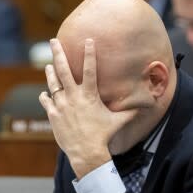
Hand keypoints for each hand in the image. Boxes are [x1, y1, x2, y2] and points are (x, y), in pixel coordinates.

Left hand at [39, 38, 139, 178]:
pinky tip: (45, 93)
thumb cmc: (104, 136)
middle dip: (58, 53)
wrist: (87, 152)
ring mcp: (61, 105)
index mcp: (90, 95)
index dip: (89, 53)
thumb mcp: (118, 121)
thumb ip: (130, 111)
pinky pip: (47, 101)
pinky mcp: (53, 115)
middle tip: (53, 40)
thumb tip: (147, 105)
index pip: (90, 69)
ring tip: (48, 65)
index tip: (88, 40)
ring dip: (50, 72)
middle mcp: (74, 97)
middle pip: (63, 70)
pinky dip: (46, 96)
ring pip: (53, 83)